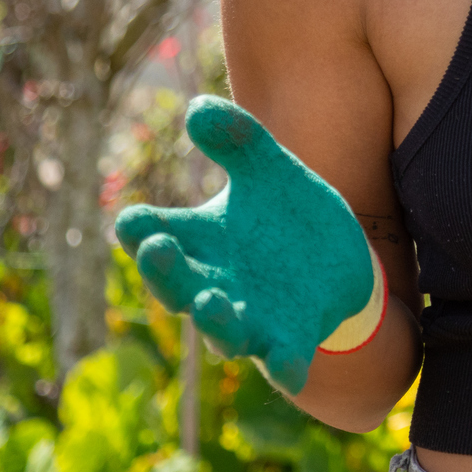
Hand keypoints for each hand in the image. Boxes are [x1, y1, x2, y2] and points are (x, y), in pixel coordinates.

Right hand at [113, 96, 378, 392]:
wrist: (339, 259)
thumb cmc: (286, 214)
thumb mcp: (269, 169)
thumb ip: (239, 140)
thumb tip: (198, 107)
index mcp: (198, 240)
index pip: (154, 233)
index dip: (140, 229)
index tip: (133, 220)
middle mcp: (213, 282)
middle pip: (176, 285)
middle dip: (163, 271)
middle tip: (156, 247)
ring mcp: (250, 315)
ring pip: (222, 330)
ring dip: (213, 319)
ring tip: (211, 299)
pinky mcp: (292, 337)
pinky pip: (283, 361)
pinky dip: (282, 365)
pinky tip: (286, 365)